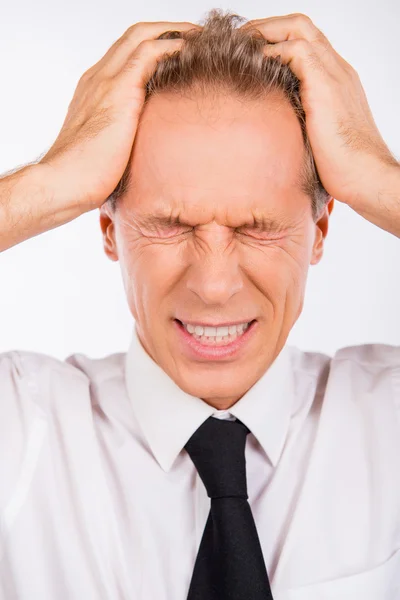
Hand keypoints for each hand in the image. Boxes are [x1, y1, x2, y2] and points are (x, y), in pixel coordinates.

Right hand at [39, 21, 199, 210]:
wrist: (64, 183)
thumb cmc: (85, 177)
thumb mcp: (108, 149)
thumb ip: (124, 138)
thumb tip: (147, 152)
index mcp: (94, 90)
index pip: (126, 54)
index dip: (154, 47)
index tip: (181, 53)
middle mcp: (98, 78)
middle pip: (134, 36)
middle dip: (168, 30)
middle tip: (197, 37)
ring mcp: (106, 81)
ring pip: (141, 35)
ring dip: (174, 32)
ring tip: (201, 37)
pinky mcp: (118, 91)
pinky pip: (148, 52)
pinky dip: (172, 46)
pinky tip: (192, 51)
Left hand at [240, 14, 398, 209]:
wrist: (363, 177)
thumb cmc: (340, 168)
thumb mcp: (313, 138)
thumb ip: (296, 122)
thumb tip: (267, 130)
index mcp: (334, 81)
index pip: (304, 43)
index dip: (274, 41)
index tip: (247, 53)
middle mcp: (336, 69)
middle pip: (299, 26)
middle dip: (265, 28)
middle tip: (238, 43)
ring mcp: (333, 73)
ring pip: (297, 28)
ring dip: (264, 33)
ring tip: (240, 48)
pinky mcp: (326, 84)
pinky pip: (296, 50)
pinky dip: (271, 52)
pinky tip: (253, 68)